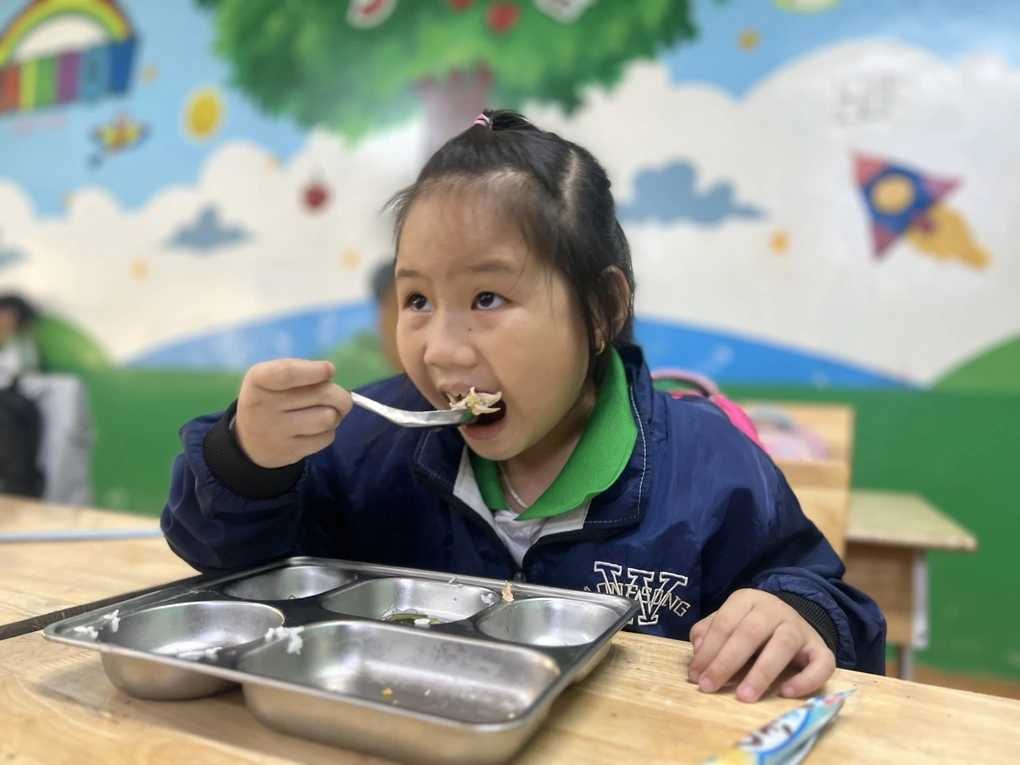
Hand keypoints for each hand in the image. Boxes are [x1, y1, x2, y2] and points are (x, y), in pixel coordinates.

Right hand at [235, 359, 351, 468]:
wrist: (249, 443)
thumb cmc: (268, 399)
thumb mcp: (270, 376)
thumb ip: (298, 370)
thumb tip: (329, 372)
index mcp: (258, 381)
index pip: (287, 373)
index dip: (315, 371)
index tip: (329, 370)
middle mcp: (263, 407)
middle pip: (322, 395)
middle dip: (340, 394)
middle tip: (339, 396)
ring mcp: (276, 433)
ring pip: (329, 418)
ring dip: (336, 414)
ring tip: (326, 413)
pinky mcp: (290, 453)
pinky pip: (327, 438)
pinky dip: (329, 432)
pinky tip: (316, 430)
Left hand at [687, 589, 835, 702]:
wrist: (793, 619)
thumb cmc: (752, 626)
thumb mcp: (728, 621)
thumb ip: (709, 632)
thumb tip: (698, 652)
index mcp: (747, 600)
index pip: (724, 623)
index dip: (708, 651)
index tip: (695, 676)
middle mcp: (774, 609)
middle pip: (749, 633)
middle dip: (726, 663)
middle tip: (709, 687)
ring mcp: (799, 627)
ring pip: (782, 646)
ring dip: (761, 673)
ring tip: (745, 696)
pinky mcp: (820, 647)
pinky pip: (821, 663)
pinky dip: (805, 680)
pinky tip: (786, 693)